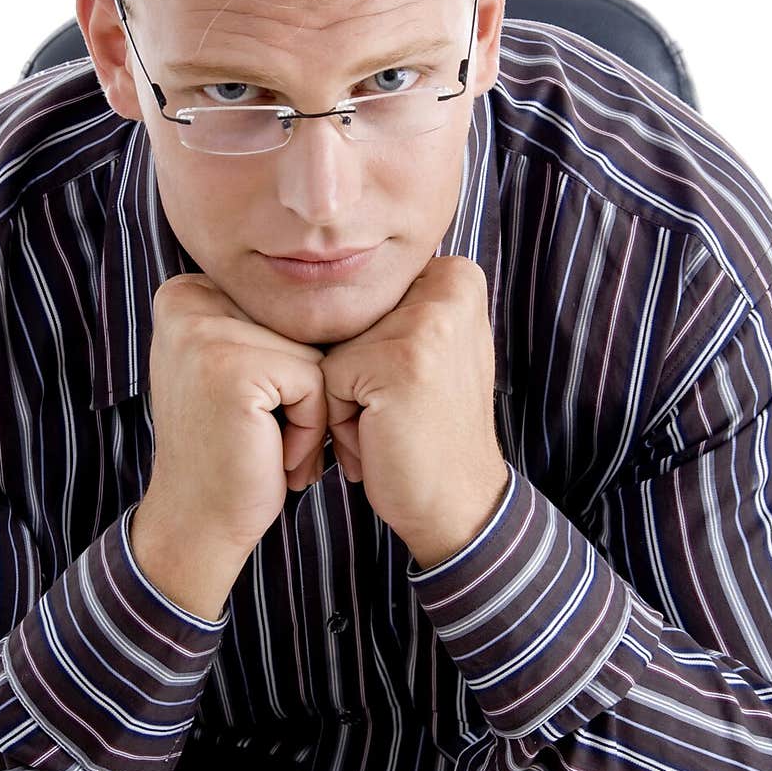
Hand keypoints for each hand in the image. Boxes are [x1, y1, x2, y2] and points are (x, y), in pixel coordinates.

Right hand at [131, 274, 327, 618]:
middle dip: (300, 389)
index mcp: (184, 291)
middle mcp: (185, 300)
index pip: (286, 308)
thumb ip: (264, 319)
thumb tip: (341, 274)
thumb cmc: (233, 448)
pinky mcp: (233, 368)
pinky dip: (309, 428)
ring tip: (265, 443)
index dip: (288, 365)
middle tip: (257, 432)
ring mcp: (204, 332)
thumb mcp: (239, 364)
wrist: (199, 522)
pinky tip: (271, 453)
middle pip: (301, 327)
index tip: (250, 406)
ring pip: (314, 355)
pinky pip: (316, 383)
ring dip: (308, 411)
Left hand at [320, 256, 508, 568]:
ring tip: (389, 426)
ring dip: (344, 399)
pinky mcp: (399, 363)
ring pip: (332, 350)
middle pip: (345, 321)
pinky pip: (328, 381)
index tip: (409, 386)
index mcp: (456, 275)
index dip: (367, 349)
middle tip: (399, 413)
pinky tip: (382, 440)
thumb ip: (391, 305)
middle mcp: (449, 287)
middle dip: (354, 375)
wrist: (459, 504)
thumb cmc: (428, 430)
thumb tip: (312, 266)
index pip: (361, 295)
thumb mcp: (427, 348)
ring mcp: (427, 323)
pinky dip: (340, 422)